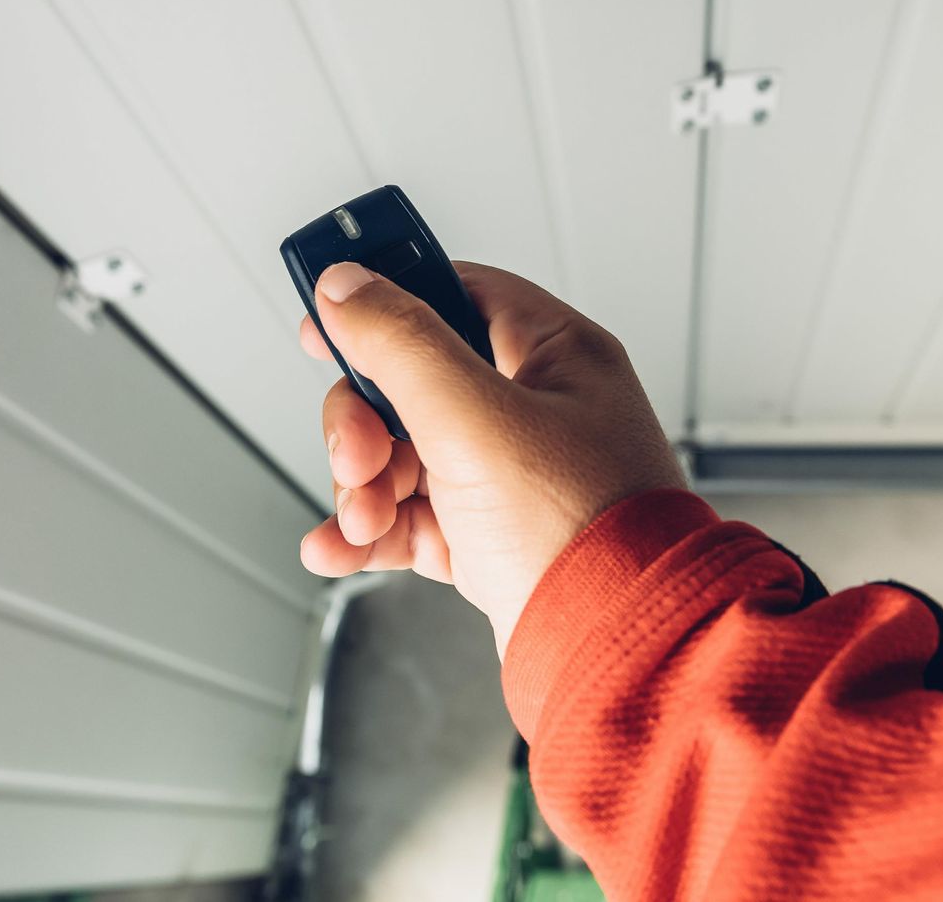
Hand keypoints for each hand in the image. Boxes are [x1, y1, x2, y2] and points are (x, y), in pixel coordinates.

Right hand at [298, 261, 683, 652]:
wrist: (615, 654)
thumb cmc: (581, 533)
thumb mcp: (476, 419)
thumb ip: (403, 345)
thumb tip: (347, 287)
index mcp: (556, 357)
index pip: (457, 293)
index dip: (387, 303)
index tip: (327, 320)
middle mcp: (537, 410)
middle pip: (411, 383)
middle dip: (364, 425)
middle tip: (358, 457)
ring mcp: (511, 476)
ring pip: (402, 453)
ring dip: (362, 485)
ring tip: (361, 521)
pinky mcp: (490, 538)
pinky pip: (410, 517)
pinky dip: (370, 532)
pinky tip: (340, 547)